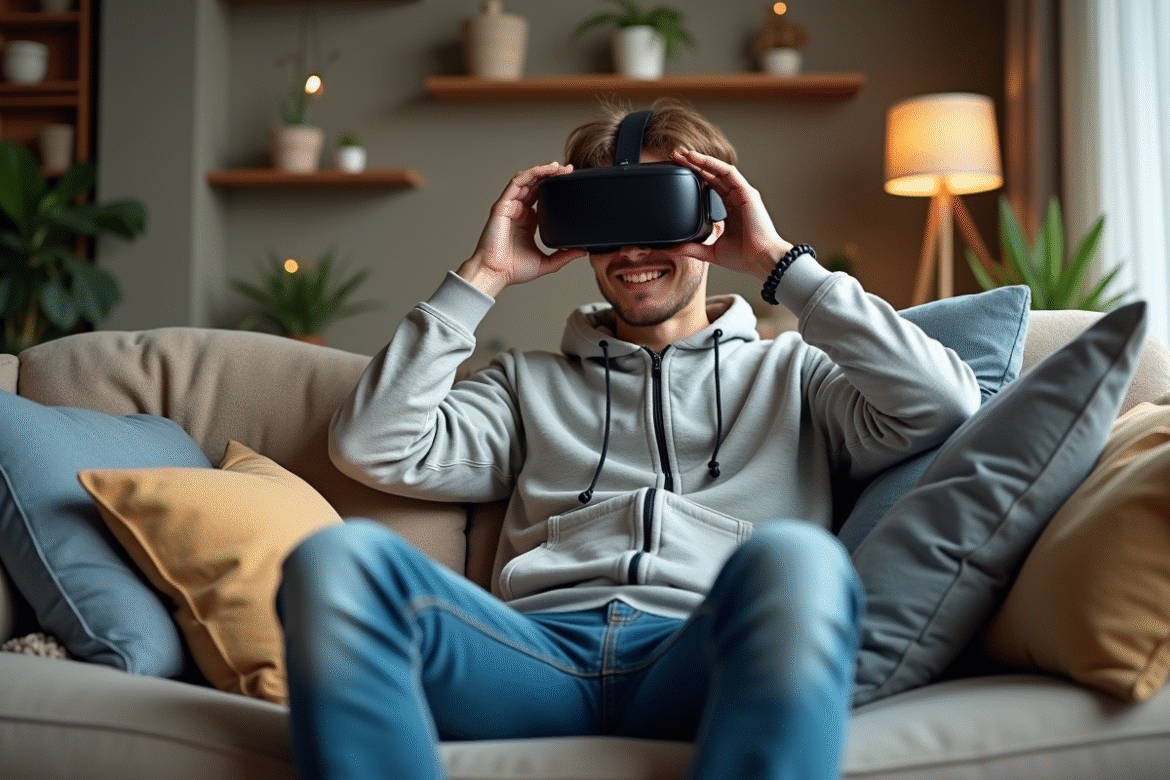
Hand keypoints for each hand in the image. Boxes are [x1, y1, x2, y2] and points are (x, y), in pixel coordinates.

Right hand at [458, 162, 586, 296]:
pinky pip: (516, 183)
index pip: (542, 197)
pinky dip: (530, 174)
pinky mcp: (503, 205)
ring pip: (527, 180)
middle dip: (552, 174)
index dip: (555, 187)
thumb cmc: (514, 270)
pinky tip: (544, 170)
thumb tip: (582, 251)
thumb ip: (564, 256)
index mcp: (528, 221)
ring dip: (542, 170)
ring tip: (558, 166)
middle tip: (568, 169)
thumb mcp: (547, 263)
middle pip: (536, 185)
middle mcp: (519, 211)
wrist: (496, 273)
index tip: (570, 182)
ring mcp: (510, 206)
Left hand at [671, 149, 792, 280]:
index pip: (710, 187)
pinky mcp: (747, 193)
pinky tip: (699, 159)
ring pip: (719, 170)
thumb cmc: (743, 258)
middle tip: (675, 157)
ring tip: (684, 154)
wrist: (760, 261)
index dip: (695, 177)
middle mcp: (736, 198)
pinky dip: (714, 164)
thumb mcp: (710, 251)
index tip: (677, 172)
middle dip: (694, 165)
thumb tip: (671, 249)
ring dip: (701, 160)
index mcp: (730, 210)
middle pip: (713, 175)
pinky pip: (729, 172)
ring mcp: (742, 194)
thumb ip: (691, 248)